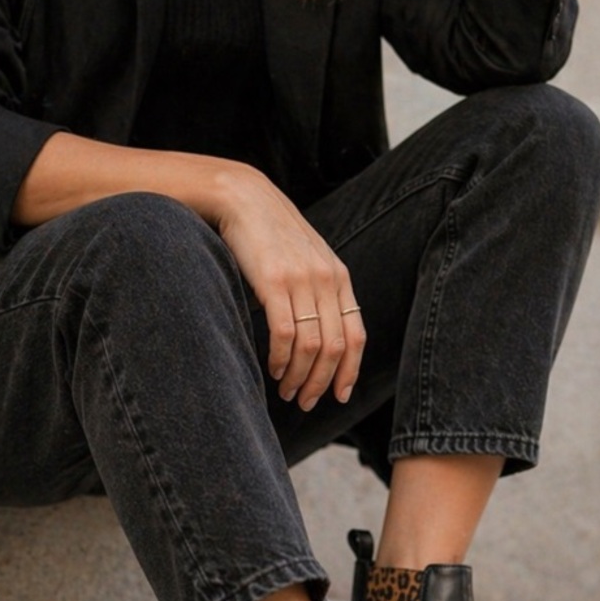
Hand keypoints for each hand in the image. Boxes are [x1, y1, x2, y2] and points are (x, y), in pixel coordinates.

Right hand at [215, 166, 364, 410]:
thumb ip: (317, 295)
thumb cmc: (271, 236)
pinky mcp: (274, 281)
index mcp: (340, 279)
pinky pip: (285, 334)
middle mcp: (327, 281)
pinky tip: (273, 369)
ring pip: (312, 347)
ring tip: (286, 391)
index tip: (338, 396)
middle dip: (321, 383)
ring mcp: (302, 281)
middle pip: (335, 348)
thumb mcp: (306, 263)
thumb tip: (317, 343)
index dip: (349, 372)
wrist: (244, 198)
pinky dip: (280, 359)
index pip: (356, 336)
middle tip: (305, 402)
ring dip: (299, 377)